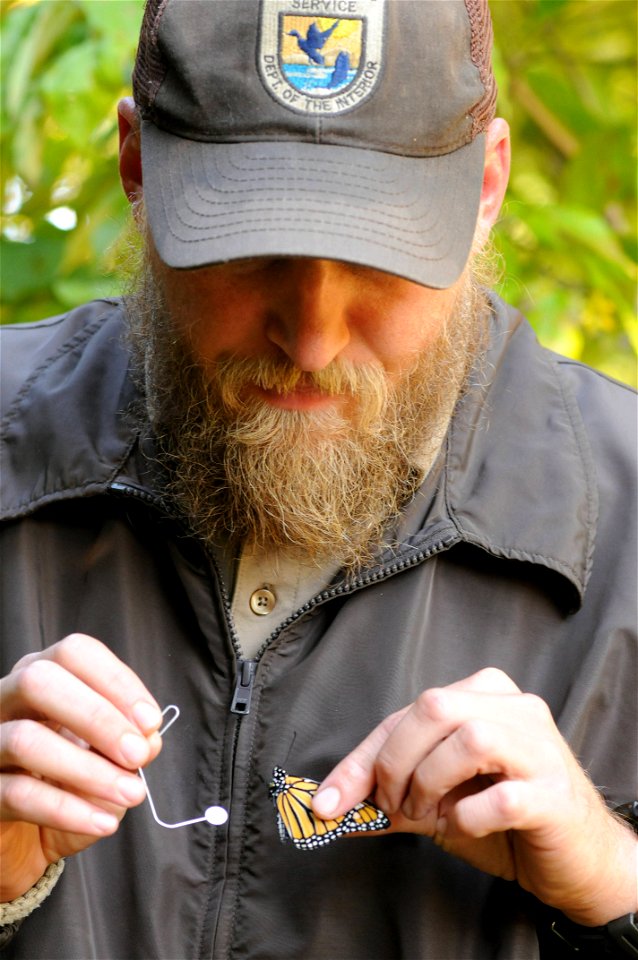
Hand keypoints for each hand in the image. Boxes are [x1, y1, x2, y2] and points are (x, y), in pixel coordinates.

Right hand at [0, 634, 162, 901]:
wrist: (28, 844)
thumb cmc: (70, 788)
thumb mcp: (109, 761)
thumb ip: (129, 742)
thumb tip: (148, 738)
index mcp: (44, 679)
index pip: (74, 654)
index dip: (115, 681)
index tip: (151, 721)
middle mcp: (6, 701)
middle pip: (40, 681)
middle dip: (97, 716)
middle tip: (137, 754)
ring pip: (25, 739)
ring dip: (89, 769)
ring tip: (130, 793)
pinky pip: (18, 794)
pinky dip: (68, 809)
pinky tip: (103, 821)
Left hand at [313, 668, 637, 925]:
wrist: (575, 855)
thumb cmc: (501, 815)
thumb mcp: (436, 798)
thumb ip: (389, 795)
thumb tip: (328, 806)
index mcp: (482, 692)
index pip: (406, 712)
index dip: (361, 758)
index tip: (328, 801)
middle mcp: (515, 706)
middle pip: (434, 706)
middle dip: (395, 762)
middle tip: (393, 807)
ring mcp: (540, 746)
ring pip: (469, 739)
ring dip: (431, 784)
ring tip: (430, 816)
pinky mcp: (555, 794)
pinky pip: (501, 798)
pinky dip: (468, 818)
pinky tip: (465, 826)